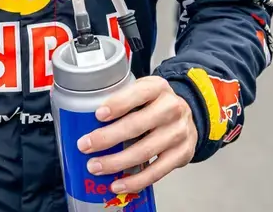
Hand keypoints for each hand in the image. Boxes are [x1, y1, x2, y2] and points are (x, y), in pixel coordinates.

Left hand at [76, 76, 196, 195]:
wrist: (188, 115)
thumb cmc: (155, 104)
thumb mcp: (142, 91)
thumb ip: (121, 99)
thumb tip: (84, 117)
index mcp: (158, 88)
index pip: (138, 93)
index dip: (118, 104)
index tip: (98, 114)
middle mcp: (172, 108)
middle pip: (137, 125)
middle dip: (107, 138)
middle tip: (85, 145)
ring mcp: (178, 132)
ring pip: (145, 151)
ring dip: (117, 162)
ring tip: (96, 167)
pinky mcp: (182, 154)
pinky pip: (157, 171)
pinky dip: (135, 181)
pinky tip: (118, 184)